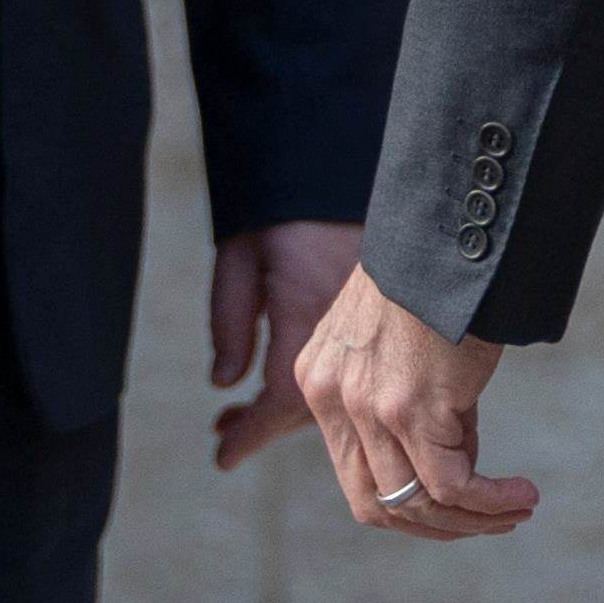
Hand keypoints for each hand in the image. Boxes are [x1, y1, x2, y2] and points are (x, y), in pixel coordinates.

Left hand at [207, 219, 364, 468]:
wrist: (340, 146)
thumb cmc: (285, 198)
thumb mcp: (241, 255)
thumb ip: (230, 319)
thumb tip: (226, 382)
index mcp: (303, 313)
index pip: (277, 403)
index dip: (251, 435)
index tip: (223, 456)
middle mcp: (341, 325)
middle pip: (310, 404)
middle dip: (267, 424)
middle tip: (228, 433)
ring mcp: (365, 316)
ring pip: (336, 383)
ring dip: (294, 403)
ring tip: (252, 409)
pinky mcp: (380, 302)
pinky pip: (354, 358)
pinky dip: (323, 374)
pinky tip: (301, 371)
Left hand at [299, 260, 533, 539]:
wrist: (456, 223)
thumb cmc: (441, 270)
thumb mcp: (403, 336)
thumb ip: (412, 397)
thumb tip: (457, 456)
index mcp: (322, 377)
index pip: (356, 472)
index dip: (408, 500)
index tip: (457, 501)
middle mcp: (331, 397)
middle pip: (374, 503)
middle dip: (434, 526)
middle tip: (484, 521)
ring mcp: (365, 406)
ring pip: (412, 503)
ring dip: (469, 521)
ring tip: (515, 511)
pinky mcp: (410, 406)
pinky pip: (450, 484)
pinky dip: (490, 502)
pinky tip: (522, 496)